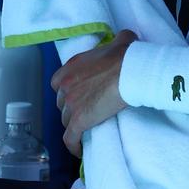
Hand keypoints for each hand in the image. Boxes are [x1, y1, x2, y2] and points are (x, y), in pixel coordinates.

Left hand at [51, 29, 136, 157]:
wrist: (130, 71)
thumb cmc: (126, 56)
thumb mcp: (120, 41)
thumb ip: (117, 40)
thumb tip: (126, 38)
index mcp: (70, 68)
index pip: (58, 83)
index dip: (67, 91)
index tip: (78, 95)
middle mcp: (65, 86)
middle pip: (61, 103)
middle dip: (71, 108)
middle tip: (86, 112)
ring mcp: (70, 104)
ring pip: (66, 120)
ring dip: (74, 125)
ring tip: (86, 129)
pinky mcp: (78, 121)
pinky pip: (70, 138)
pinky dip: (73, 145)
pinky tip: (79, 150)